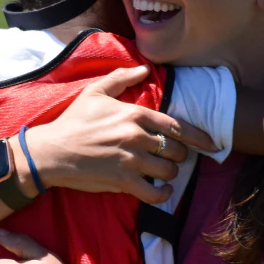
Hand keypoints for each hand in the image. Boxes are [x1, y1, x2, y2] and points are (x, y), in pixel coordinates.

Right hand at [25, 65, 216, 203]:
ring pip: (168, 172)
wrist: (52, 151)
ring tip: (163, 173)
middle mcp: (137, 137)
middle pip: (176, 151)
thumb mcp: (96, 92)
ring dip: (170, 174)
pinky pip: (155, 193)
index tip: (211, 144)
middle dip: (179, 156)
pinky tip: (162, 191)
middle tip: (171, 157)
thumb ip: (122, 77)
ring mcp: (131, 160)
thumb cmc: (74, 121)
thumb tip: (145, 69)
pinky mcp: (123, 181)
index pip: (177, 127)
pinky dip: (163, 194)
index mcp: (135, 114)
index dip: (199, 137)